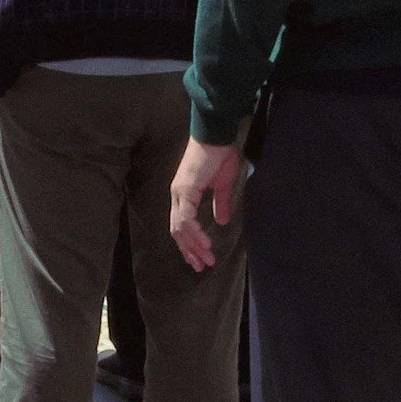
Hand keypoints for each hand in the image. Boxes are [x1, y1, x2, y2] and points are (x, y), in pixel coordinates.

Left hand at [169, 138, 243, 272]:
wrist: (217, 134)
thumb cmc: (220, 154)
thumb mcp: (223, 185)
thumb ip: (220, 204)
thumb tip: (222, 222)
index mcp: (184, 195)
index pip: (182, 225)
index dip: (190, 243)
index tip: (200, 258)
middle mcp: (177, 196)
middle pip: (177, 231)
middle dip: (189, 251)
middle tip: (201, 267)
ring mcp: (179, 193)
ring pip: (180, 228)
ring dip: (194, 246)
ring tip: (206, 260)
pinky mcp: (185, 190)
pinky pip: (186, 218)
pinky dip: (194, 233)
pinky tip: (205, 244)